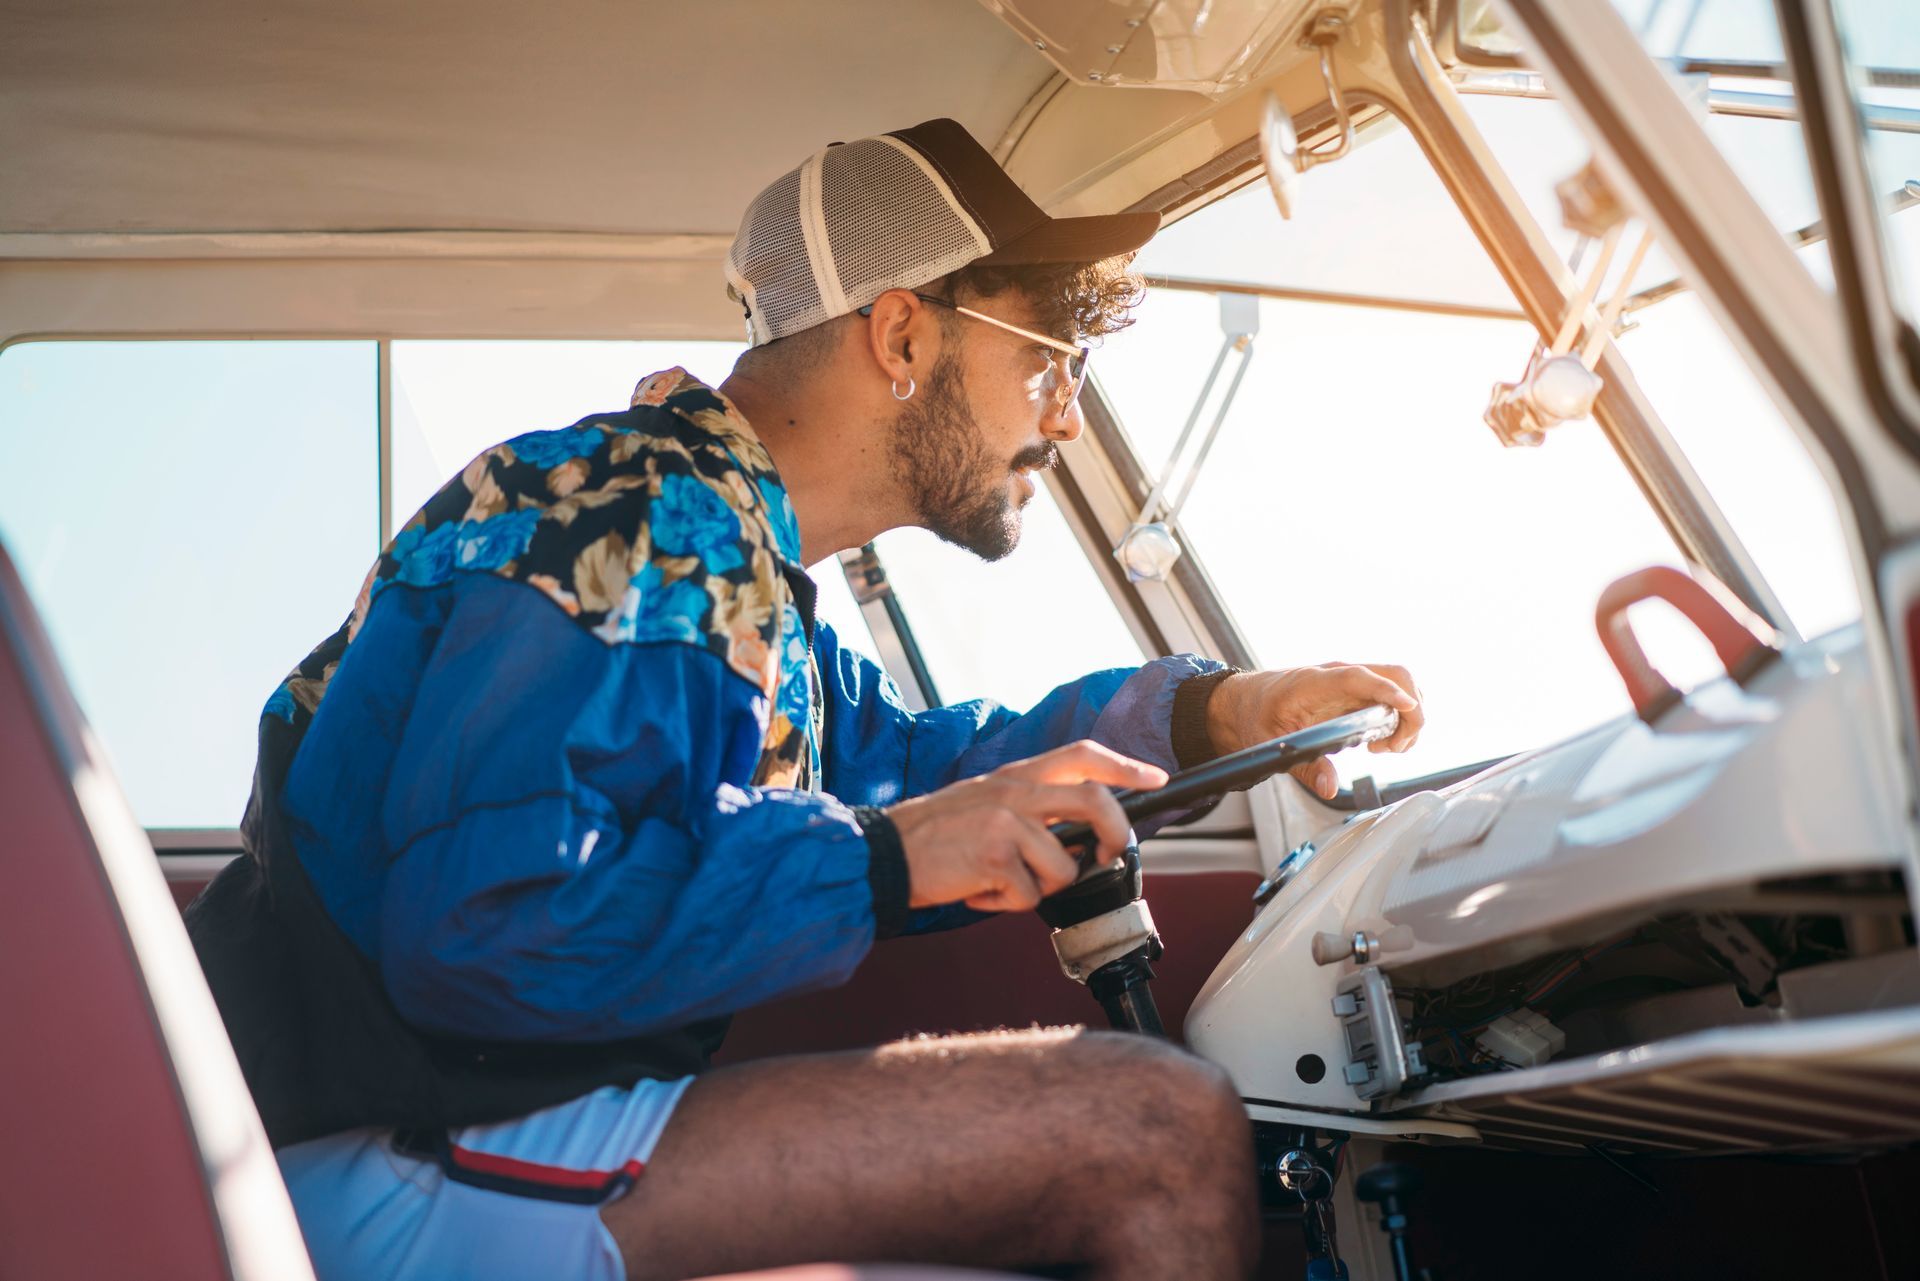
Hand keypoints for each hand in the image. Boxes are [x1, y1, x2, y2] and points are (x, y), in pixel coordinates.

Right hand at [885, 740, 1168, 912]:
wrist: (884, 854)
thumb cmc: (935, 835)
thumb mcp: (983, 800)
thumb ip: (1029, 807)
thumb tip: (1077, 837)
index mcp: (1015, 775)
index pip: (1081, 756)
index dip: (1124, 766)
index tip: (1156, 777)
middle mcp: (1014, 791)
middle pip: (1095, 802)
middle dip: (1117, 833)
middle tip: (1109, 855)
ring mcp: (1005, 821)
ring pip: (1064, 866)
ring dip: (1039, 888)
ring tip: (1002, 882)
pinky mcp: (994, 856)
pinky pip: (1029, 896)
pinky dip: (1005, 904)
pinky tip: (978, 891)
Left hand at [1206, 664, 1423, 800]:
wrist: (1244, 701)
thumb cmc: (1255, 716)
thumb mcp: (1270, 746)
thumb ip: (1304, 768)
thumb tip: (1331, 789)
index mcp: (1314, 682)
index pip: (1357, 677)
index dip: (1386, 690)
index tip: (1409, 707)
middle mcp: (1339, 675)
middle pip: (1395, 674)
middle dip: (1411, 711)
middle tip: (1394, 748)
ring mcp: (1351, 681)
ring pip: (1400, 685)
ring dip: (1407, 718)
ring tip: (1384, 749)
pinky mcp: (1357, 692)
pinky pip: (1392, 696)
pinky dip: (1399, 719)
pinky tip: (1379, 744)